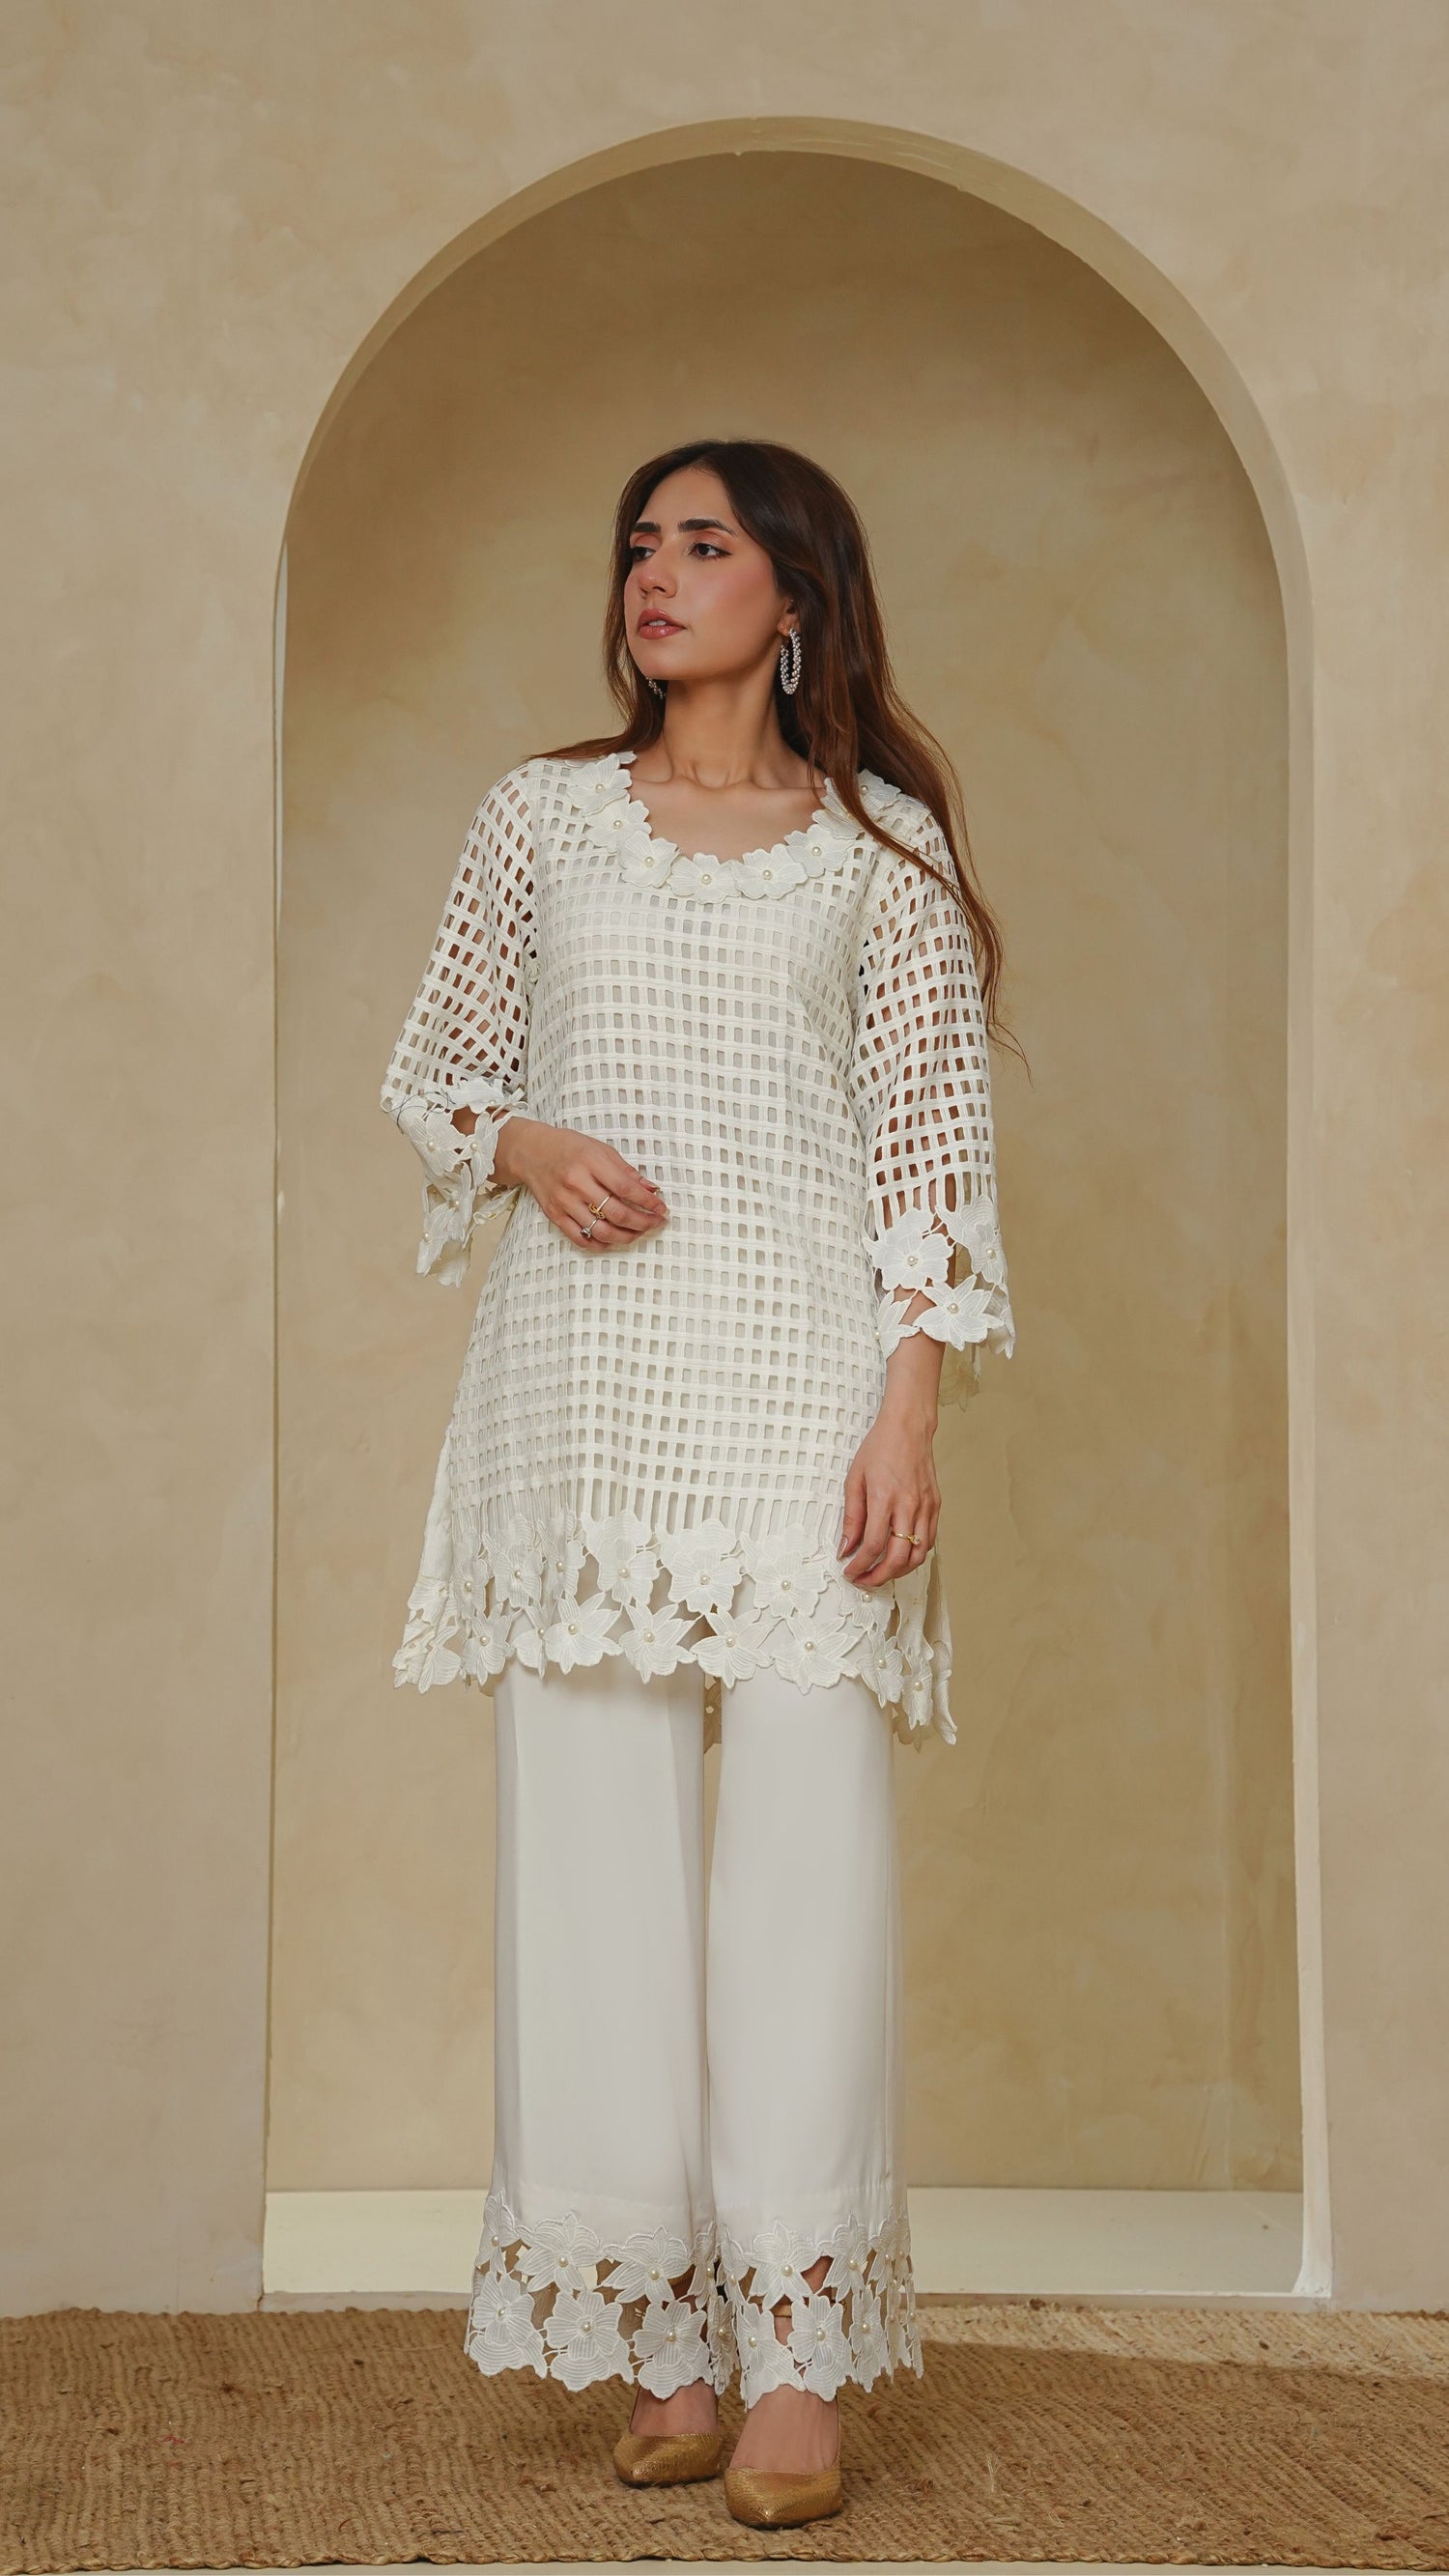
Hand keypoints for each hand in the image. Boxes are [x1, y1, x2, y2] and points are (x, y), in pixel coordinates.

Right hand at [490, 1115, 669, 1250]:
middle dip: (643, 1222)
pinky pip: (581, 1239)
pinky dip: (600, 1244)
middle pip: (617, 1213)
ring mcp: (564, 1202)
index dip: (648, 1202)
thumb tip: (651, 1189)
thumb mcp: (600, 1150)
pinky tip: (613, 1240)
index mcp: (590, 1162)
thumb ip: (626, 1171)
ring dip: (626, 1236)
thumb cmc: (568, 1147)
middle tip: (656, 1223)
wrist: (531, 1152)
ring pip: (601, 1231)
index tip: (662, 1209)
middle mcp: (576, 1184)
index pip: (626, 1188)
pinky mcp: (555, 1216)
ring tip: (639, 1233)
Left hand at [837, 1394, 940, 1587]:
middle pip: (898, 1558)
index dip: (860, 1566)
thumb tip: (846, 1547)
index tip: (850, 1572)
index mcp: (884, 1498)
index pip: (873, 1545)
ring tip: (882, 1571)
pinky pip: (929, 1541)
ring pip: (919, 1555)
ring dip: (900, 1571)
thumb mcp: (854, 1479)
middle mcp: (908, 1506)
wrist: (908, 1427)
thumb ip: (852, 1516)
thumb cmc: (880, 1448)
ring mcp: (925, 1507)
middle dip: (880, 1576)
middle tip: (865, 1580)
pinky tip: (901, 1555)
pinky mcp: (935, 1506)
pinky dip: (915, 1555)